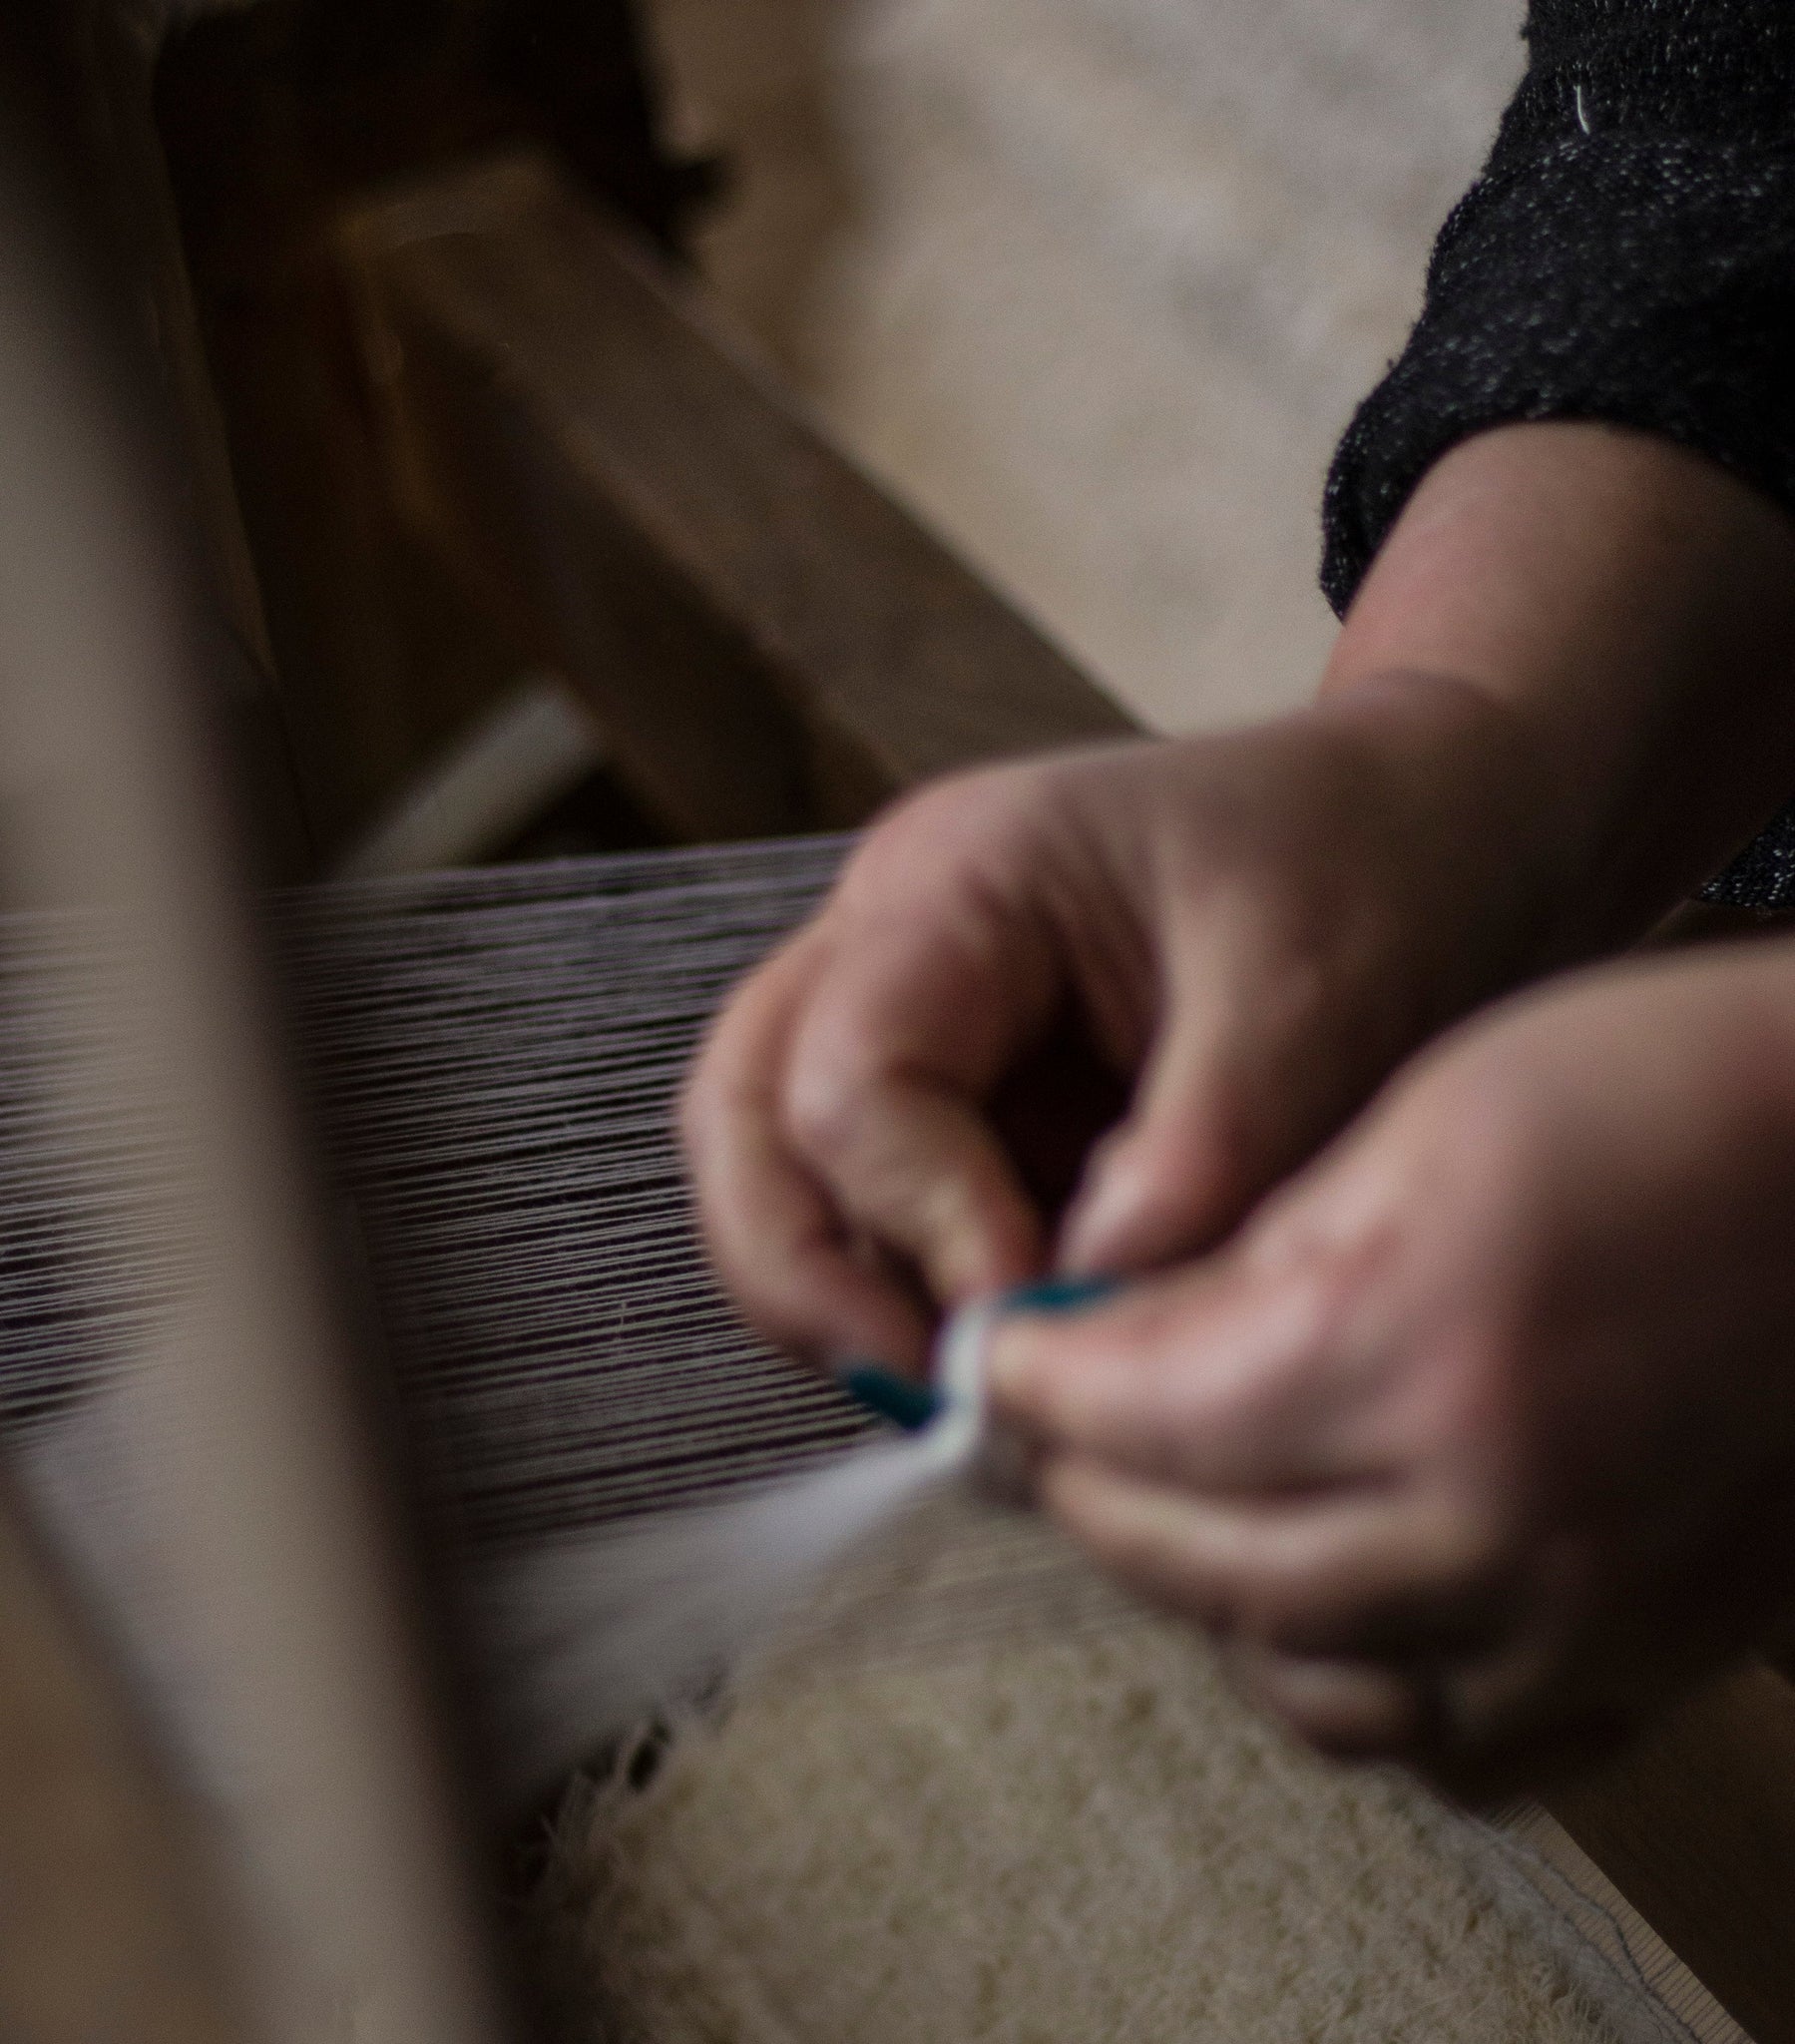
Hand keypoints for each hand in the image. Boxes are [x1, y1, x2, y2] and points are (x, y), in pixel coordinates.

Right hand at [682, 687, 1563, 1372]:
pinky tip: (1009, 1355)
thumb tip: (1068, 1325)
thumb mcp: (1308, 1006)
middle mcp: (893, 940)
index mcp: (960, 878)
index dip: (924, 1223)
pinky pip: (869, 1209)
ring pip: (776, 1170)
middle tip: (934, 1396)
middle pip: (742, 1121)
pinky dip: (909, 1294)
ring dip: (843, 1295)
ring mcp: (911, 1016)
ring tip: (973, 1392)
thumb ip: (1190, 1167)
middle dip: (807, 1278)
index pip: (850, 1077)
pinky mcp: (956, 1093)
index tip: (1039, 1322)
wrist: (1428, 831)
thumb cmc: (1369, 870)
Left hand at [989, 940, 1794, 1794]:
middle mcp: (1500, 1517)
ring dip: (1204, 1605)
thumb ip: (1260, 1250)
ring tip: (1165, 1519)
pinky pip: (1463, 1752)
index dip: (1044, 1393)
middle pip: (1207, 1566)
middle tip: (1048, 1442)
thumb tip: (1127, 1338)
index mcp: (1422, 1353)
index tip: (1003, 1368)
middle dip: (1091, 1500)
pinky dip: (1357, 1696)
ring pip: (1317, 1688)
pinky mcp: (1655, 1654)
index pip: (1149, 1422)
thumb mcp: (1430, 1114)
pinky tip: (1324, 1616)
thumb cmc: (1682, 1095)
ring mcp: (1586, 1612)